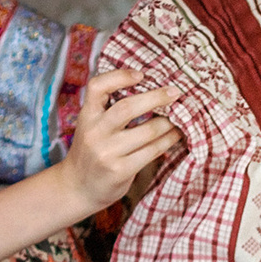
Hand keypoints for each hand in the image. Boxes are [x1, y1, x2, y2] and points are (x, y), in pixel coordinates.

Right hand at [59, 69, 176, 213]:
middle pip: (126, 108)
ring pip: (146, 131)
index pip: (96, 87)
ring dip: (169, 123)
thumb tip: (151, 90)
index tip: (141, 74)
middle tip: (176, 92)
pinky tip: (176, 136)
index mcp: (87, 116)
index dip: (119, 76)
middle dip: (155, 97)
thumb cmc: (92, 151)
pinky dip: (168, 141)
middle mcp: (94, 132)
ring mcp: (106, 152)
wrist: (77, 187)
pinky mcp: (119, 170)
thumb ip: (109, 110)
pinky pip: (151, 152)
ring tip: (183, 117)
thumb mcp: (92, 126)